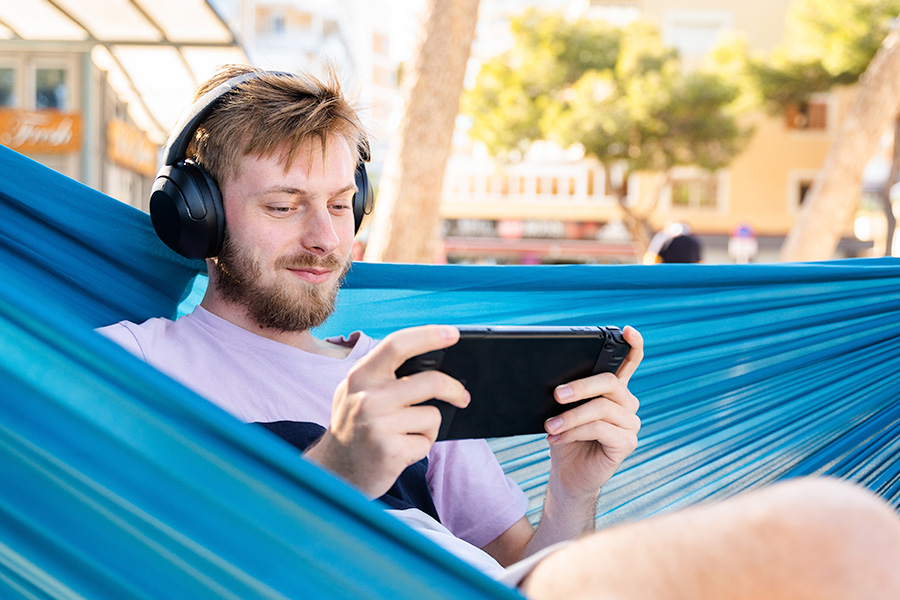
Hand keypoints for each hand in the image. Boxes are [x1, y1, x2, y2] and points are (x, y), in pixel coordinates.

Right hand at [305, 325, 469, 498]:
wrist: (334, 474)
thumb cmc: (354, 428)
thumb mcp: (356, 393)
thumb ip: (384, 376)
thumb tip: (435, 365)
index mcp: (360, 376)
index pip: (397, 344)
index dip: (428, 335)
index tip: (452, 334)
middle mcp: (367, 397)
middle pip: (430, 381)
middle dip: (454, 389)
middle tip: (462, 397)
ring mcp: (378, 425)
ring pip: (432, 415)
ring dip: (427, 428)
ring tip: (404, 435)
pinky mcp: (390, 451)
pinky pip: (426, 442)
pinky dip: (420, 448)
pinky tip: (400, 451)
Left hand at [544, 325, 642, 504]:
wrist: (567, 474)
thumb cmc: (564, 437)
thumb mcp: (561, 411)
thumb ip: (566, 394)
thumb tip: (553, 383)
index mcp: (613, 391)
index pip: (630, 362)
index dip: (632, 345)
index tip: (626, 330)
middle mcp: (627, 404)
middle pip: (609, 382)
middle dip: (580, 386)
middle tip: (556, 394)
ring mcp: (630, 424)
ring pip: (601, 408)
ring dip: (570, 416)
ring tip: (549, 426)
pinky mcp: (627, 443)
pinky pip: (600, 429)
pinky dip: (574, 431)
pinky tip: (557, 438)